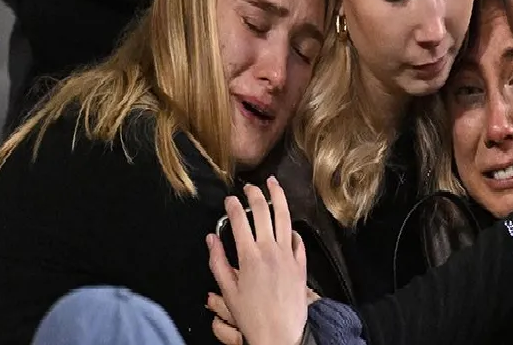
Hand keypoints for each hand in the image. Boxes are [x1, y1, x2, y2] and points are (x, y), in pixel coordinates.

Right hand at [207, 178, 309, 344]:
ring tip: (273, 183)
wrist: (280, 333)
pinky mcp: (301, 262)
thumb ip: (218, 262)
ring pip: (284, 217)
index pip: (239, 221)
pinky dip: (291, 227)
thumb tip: (211, 238)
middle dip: (255, 194)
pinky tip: (287, 222)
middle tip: (250, 187)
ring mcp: (288, 254)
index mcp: (249, 256)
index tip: (229, 199)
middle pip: (263, 212)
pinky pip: (297, 238)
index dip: (233, 206)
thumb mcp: (227, 291)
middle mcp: (270, 250)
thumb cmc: (251, 315)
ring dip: (278, 197)